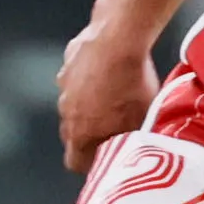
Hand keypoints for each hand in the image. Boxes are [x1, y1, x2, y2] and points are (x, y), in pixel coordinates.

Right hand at [54, 13, 161, 170]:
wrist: (117, 39)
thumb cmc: (131, 84)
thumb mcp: (139, 121)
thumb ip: (128, 141)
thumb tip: (131, 152)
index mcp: (80, 133)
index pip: (75, 162)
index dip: (90, 164)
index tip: (106, 158)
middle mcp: (66, 113)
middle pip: (73, 135)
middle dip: (91, 135)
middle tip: (115, 128)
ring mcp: (64, 88)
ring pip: (74, 106)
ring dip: (89, 106)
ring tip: (115, 96)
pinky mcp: (68, 65)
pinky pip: (76, 80)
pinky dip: (88, 81)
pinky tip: (109, 72)